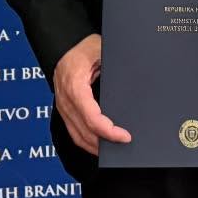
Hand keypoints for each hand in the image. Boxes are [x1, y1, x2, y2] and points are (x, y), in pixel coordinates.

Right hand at [52, 34, 131, 155]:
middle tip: (125, 144)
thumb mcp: (100, 49)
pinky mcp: (64, 110)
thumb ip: (113, 64)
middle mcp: (66, 100)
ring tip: (114, 151)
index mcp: (75, 86)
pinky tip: (100, 145)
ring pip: (77, 136)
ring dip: (95, 146)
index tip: (125, 136)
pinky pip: (74, 131)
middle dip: (104, 142)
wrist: (62, 46)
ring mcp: (62, 107)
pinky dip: (87, 141)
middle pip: (84, 131)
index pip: (90, 117)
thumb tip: (135, 75)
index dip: (108, 131)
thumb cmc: (83, 48)